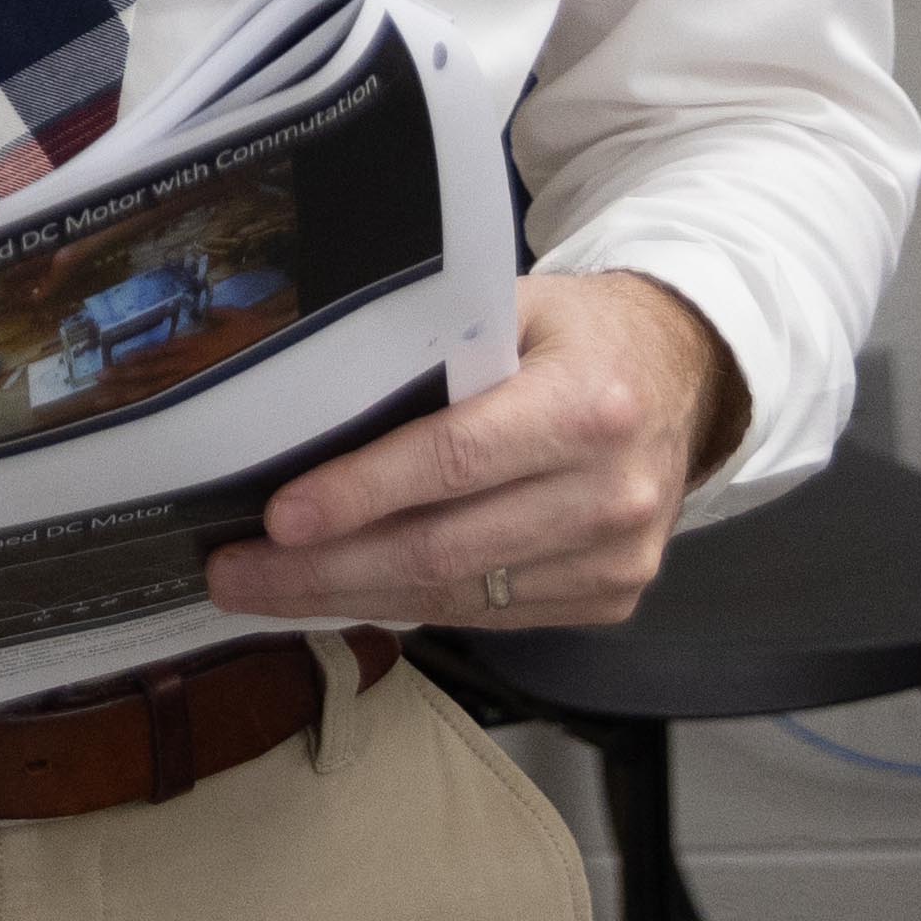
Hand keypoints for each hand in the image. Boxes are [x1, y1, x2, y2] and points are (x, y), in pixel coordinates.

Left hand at [203, 269, 739, 634]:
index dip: (362, 492)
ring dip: (352, 599)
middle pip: (444, 548)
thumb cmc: (578, 333)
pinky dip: (410, 609)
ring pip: (458, 596)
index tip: (278, 516)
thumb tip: (312, 390)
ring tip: (267, 591)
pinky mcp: (610, 598)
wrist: (685, 376)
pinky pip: (489, 614)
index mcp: (588, 404)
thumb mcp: (515, 306)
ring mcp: (617, 558)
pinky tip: (346, 595)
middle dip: (325, 569)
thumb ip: (436, 345)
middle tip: (235, 574)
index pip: (454, 459)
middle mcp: (611, 492)